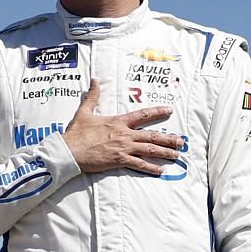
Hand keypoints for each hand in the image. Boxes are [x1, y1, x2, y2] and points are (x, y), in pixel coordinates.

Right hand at [60, 80, 181, 175]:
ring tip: (176, 155)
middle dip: (168, 138)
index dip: (157, 112)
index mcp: (118, 122)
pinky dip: (151, 168)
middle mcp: (124, 134)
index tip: (169, 111)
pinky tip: (160, 170)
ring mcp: (123, 148)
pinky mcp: (120, 160)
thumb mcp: (84, 112)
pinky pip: (139, 164)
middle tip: (181, 141)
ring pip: (149, 150)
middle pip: (151, 135)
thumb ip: (92, 96)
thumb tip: (94, 81)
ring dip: (164, 152)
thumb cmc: (77, 133)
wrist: (70, 150)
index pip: (142, 115)